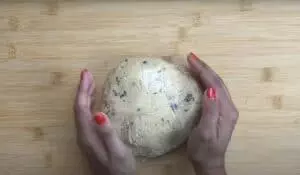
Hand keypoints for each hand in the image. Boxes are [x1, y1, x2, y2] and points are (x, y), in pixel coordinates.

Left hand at [74, 69, 135, 174]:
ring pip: (82, 112)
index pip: (80, 108)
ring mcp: (86, 137)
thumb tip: (99, 113)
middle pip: (79, 108)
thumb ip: (107, 133)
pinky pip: (86, 116)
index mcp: (87, 135)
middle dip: (82, 89)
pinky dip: (89, 105)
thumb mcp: (116, 151)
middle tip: (87, 73)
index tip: (86, 74)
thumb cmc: (119, 168)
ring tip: (91, 82)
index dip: (82, 90)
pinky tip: (95, 102)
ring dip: (85, 96)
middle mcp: (83, 134)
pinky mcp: (91, 138)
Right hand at [186, 53, 238, 174]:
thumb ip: (210, 111)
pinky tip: (199, 78)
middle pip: (218, 81)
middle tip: (191, 57)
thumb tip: (210, 90)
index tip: (190, 59)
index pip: (215, 84)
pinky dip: (206, 81)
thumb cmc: (204, 149)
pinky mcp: (220, 111)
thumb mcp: (205, 132)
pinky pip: (214, 90)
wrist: (209, 162)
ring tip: (194, 63)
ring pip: (217, 84)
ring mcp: (226, 109)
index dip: (203, 70)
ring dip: (206, 72)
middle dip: (205, 67)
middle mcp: (229, 107)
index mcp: (226, 110)